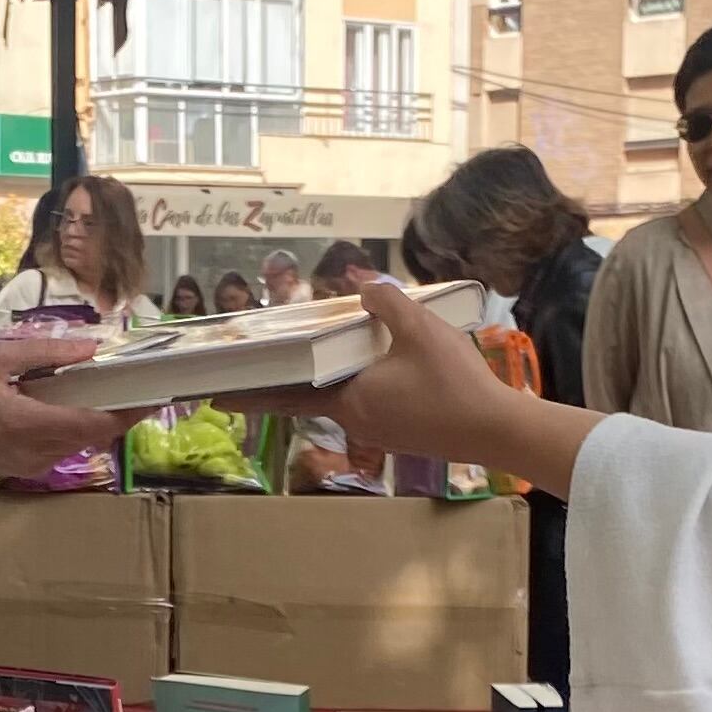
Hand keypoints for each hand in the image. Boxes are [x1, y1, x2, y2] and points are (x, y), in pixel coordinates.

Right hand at [0, 336, 137, 512]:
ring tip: (108, 388)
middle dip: (122, 412)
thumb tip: (89, 347)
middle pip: (98, 434)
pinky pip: (63, 446)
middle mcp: (43, 450)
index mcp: (36, 423)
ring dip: (99, 418)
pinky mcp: (28, 467)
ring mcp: (36, 463)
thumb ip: (44, 352)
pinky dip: (76, 425)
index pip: (99, 423)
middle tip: (137, 384)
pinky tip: (70, 403)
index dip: (131, 411)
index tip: (155, 392)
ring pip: (83, 442)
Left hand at [219, 279, 600, 493]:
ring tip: (315, 358)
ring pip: (341, 400)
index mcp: (349, 400)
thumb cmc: (454, 382)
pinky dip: (356, 386)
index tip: (215, 395)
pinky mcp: (401, 434)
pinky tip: (369, 366)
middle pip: (311, 398)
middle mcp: (357, 421)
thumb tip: (359, 278)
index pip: (286, 396)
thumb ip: (386, 300)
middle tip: (251, 375)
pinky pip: (367, 405)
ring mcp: (380, 431)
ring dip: (325, 382)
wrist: (496, 430)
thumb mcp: (420, 328)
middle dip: (284, 385)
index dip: (250, 394)